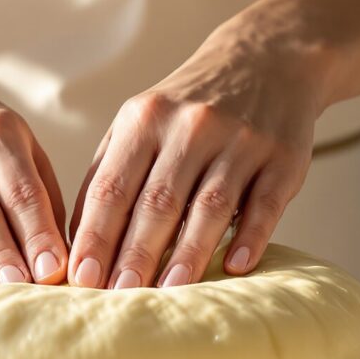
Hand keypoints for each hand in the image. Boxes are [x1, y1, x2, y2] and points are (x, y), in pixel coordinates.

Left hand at [67, 7, 331, 288]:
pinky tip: (234, 268)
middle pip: (157, 201)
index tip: (80, 278)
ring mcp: (240, 140)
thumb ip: (109, 173)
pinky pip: (266, 202)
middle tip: (116, 298)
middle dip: (134, 254)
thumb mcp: (140, 122)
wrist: (264, 60)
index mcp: (145, 120)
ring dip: (187, 253)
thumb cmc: (187, 109)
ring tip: (167, 294)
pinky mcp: (283, 156)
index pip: (112, 187)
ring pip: (209, 205)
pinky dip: (250, 236)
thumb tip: (76, 239)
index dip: (95, 235)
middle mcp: (191, 127)